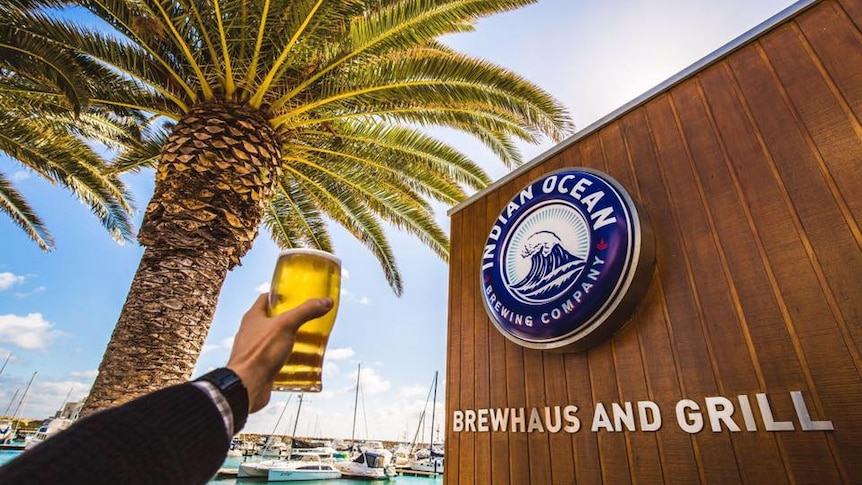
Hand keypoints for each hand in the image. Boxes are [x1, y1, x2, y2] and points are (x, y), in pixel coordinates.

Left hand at [226, 293, 333, 412]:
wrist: (247, 385)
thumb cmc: (259, 353)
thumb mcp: (287, 325)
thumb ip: (306, 311)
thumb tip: (324, 302)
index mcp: (253, 317)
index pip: (266, 299)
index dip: (279, 295)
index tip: (295, 295)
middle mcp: (251, 332)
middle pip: (272, 320)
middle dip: (289, 319)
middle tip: (306, 319)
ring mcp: (255, 350)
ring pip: (275, 340)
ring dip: (290, 339)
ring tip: (307, 340)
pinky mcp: (260, 366)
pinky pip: (276, 358)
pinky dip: (288, 358)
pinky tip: (300, 361)